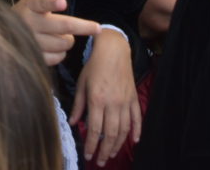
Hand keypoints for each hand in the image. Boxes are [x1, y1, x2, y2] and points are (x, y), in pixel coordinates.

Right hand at [12, 0, 100, 65]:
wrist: (5, 33)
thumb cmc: (28, 11)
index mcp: (30, 4)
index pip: (41, 2)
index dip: (52, 2)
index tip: (62, 2)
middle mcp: (29, 23)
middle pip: (63, 26)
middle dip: (83, 26)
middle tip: (97, 27)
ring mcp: (31, 42)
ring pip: (64, 43)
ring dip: (68, 39)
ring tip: (59, 34)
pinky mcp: (34, 57)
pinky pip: (59, 57)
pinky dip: (61, 52)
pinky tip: (53, 46)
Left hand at [71, 30, 140, 166]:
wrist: (114, 50)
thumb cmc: (94, 66)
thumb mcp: (82, 84)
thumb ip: (78, 105)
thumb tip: (72, 122)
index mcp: (97, 100)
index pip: (94, 129)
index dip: (91, 145)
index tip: (88, 155)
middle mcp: (113, 103)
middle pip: (110, 134)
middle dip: (104, 150)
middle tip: (100, 161)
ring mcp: (125, 101)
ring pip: (124, 130)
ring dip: (118, 145)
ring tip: (111, 154)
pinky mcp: (133, 98)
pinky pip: (137, 118)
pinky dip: (137, 131)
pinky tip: (133, 141)